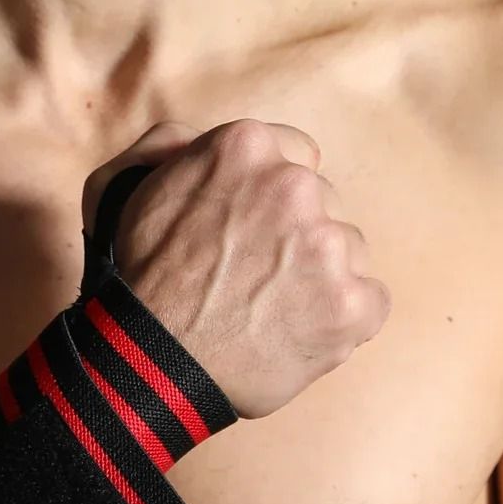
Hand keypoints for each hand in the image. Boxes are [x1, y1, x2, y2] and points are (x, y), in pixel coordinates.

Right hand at [81, 118, 390, 419]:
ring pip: (348, 253)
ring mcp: (326, 245)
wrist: (153, 363)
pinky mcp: (349, 304)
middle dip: (297, 239)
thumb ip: (175, 147)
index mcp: (247, 147)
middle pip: (323, 206)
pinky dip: (344, 322)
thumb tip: (200, 139)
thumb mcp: (131, 187)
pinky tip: (302, 334)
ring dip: (321, 279)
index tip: (253, 235)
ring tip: (272, 313)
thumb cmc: (139, 284)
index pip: (296, 158)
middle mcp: (293, 186)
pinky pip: (371, 302)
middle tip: (254, 280)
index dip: (274, 202)